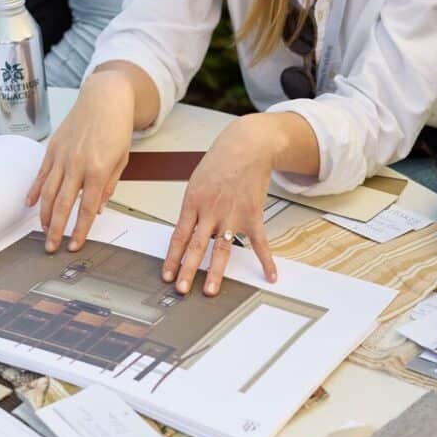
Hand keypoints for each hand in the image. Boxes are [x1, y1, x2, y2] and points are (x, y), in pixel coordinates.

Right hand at [26, 72, 134, 252]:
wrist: (105, 97)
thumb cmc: (117, 127)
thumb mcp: (122, 160)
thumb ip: (108, 186)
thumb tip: (98, 209)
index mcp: (97, 170)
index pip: (86, 208)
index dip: (80, 230)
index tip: (75, 245)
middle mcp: (76, 165)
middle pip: (63, 205)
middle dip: (56, 229)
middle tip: (51, 247)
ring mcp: (62, 156)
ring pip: (49, 192)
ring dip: (45, 215)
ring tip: (43, 231)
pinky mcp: (53, 149)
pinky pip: (42, 174)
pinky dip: (35, 190)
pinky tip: (31, 204)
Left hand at [163, 113, 280, 295]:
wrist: (247, 146)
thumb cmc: (221, 162)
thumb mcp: (197, 183)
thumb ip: (193, 209)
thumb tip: (188, 233)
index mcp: (193, 203)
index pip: (179, 237)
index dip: (172, 258)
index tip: (167, 276)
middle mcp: (211, 211)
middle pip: (197, 246)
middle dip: (188, 270)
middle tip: (182, 289)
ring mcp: (233, 215)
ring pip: (222, 249)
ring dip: (216, 272)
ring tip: (211, 290)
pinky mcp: (253, 215)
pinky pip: (260, 243)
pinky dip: (266, 260)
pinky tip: (270, 275)